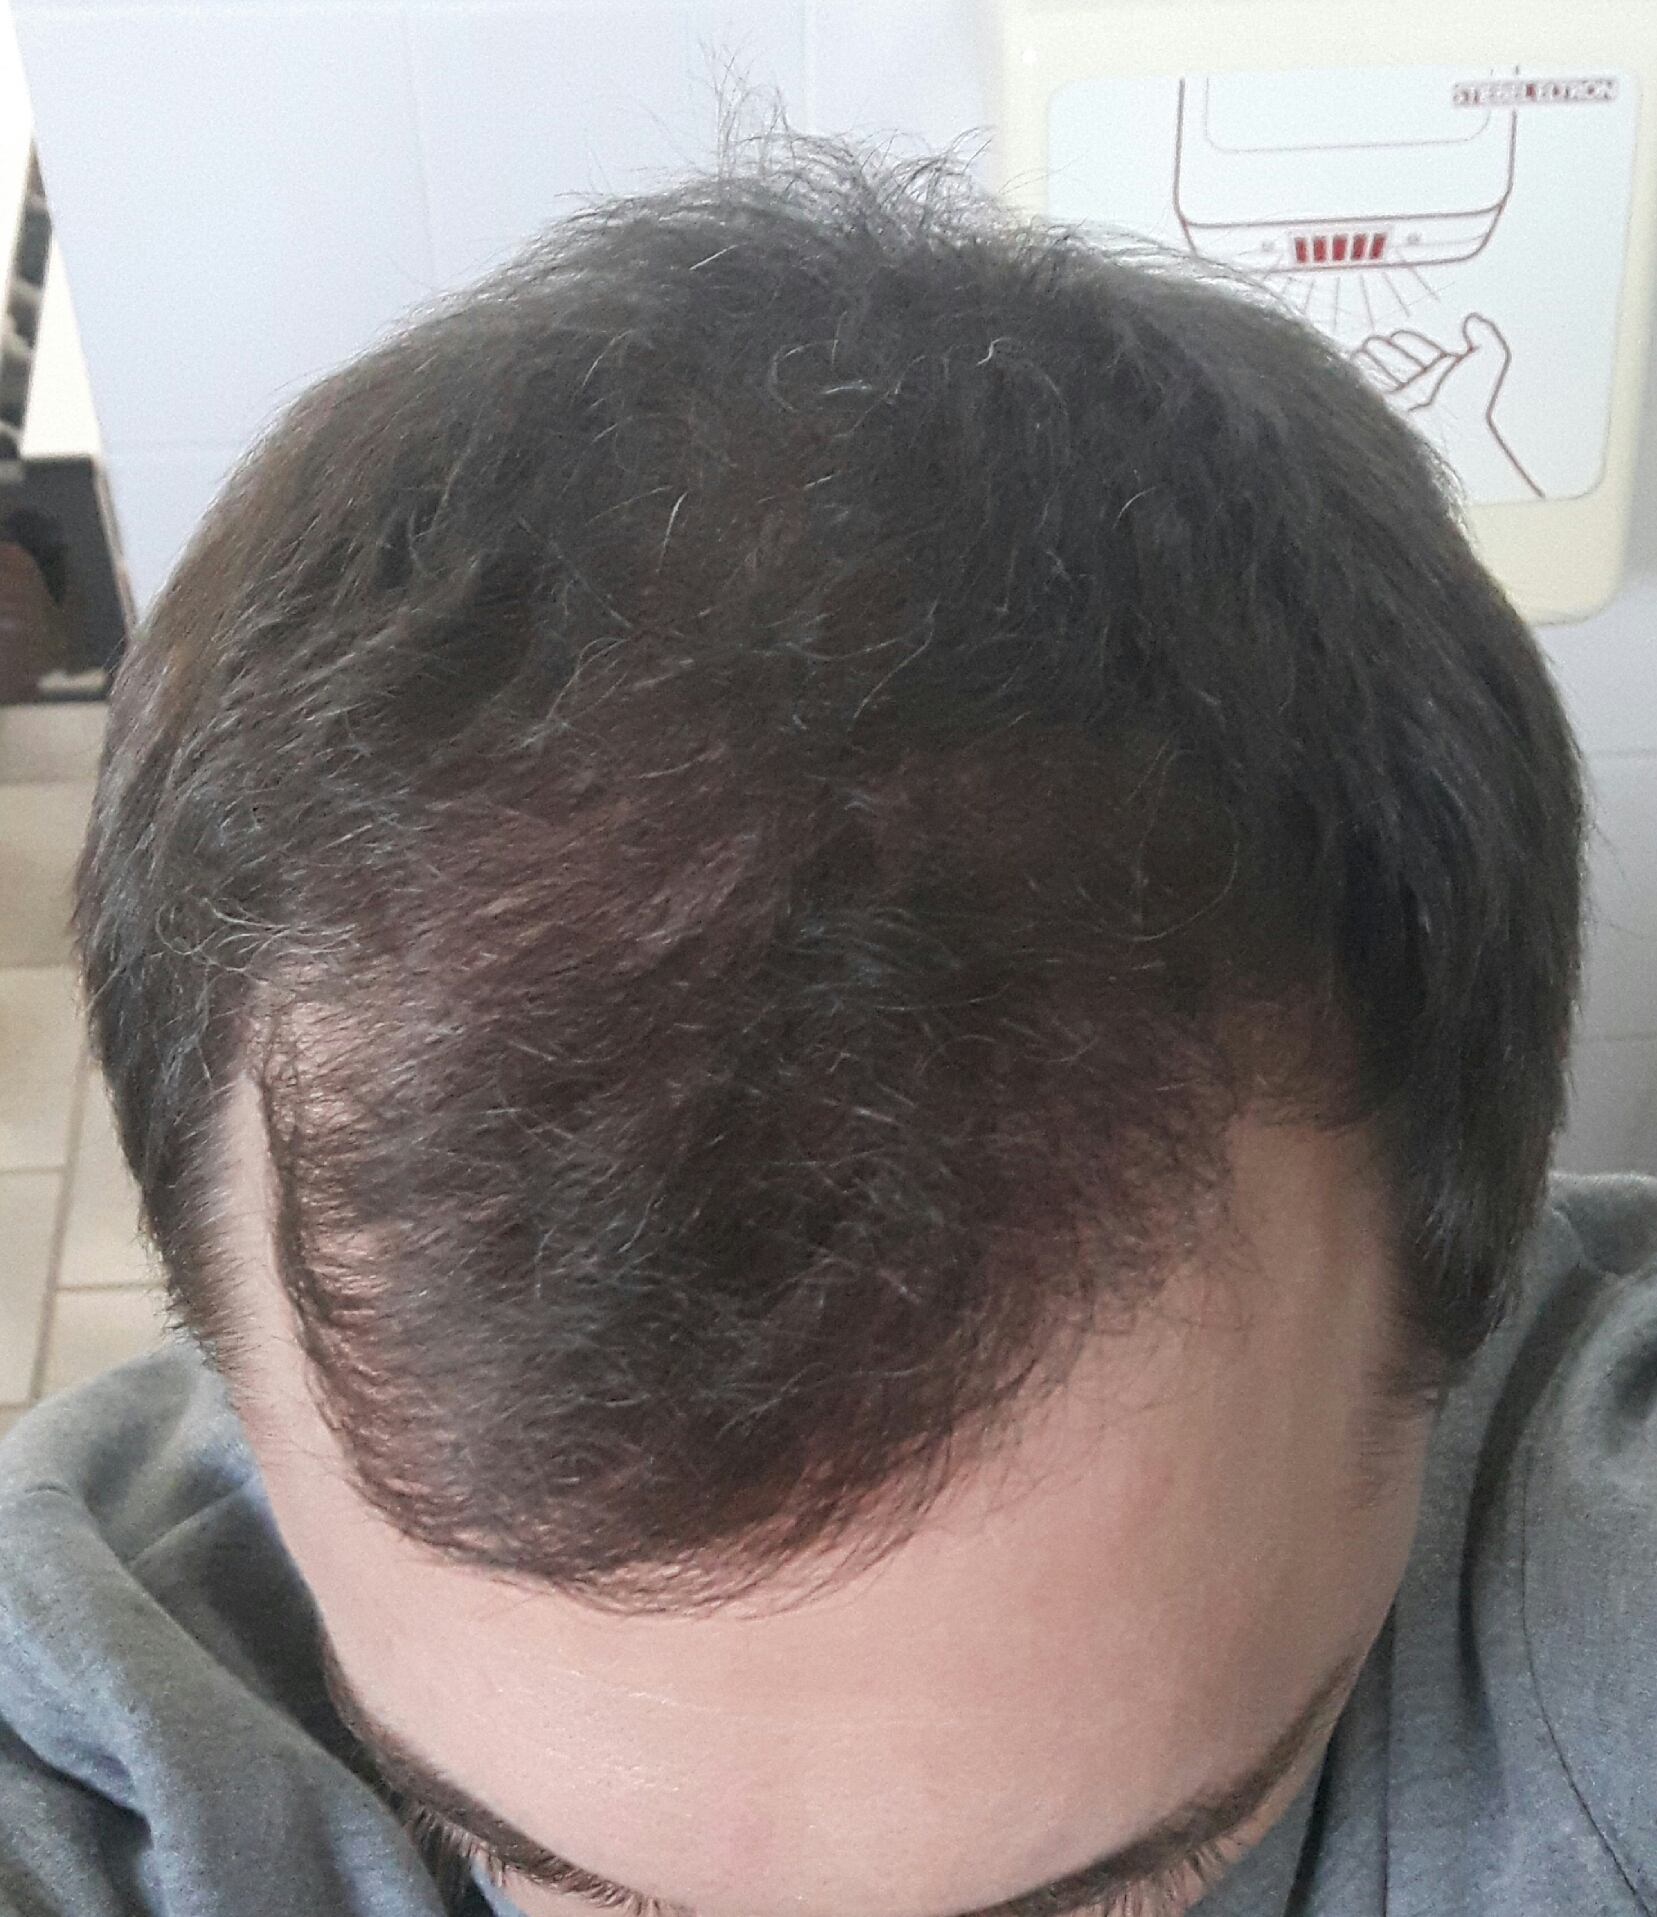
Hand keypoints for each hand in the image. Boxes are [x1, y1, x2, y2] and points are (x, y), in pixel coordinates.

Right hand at [1351, 313, 1541, 501]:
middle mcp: (1422, 391)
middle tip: (1371, 341)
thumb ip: (1487, 336)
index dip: (1412, 344)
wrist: (1448, 435)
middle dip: (1385, 353)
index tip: (1398, 335)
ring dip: (1370, 363)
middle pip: (1400, 366)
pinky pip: (1370, 391)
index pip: (1424, 356)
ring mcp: (1403, 404)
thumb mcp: (1490, 359)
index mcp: (1444, 377)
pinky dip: (1359, 378)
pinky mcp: (1385, 414)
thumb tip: (1475, 320)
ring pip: (1383, 377)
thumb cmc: (1470, 404)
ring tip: (1358, 351)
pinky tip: (1351, 367)